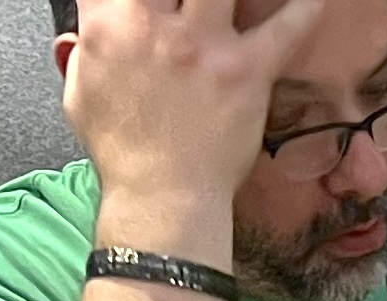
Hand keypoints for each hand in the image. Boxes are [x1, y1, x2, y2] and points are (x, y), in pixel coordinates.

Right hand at [60, 0, 324, 252]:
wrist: (163, 196)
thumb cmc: (124, 151)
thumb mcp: (79, 94)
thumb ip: (83, 52)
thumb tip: (83, 33)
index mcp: (109, 27)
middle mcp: (154, 27)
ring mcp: (204, 45)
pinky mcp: (247, 70)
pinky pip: (287, 27)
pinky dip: (306, 8)